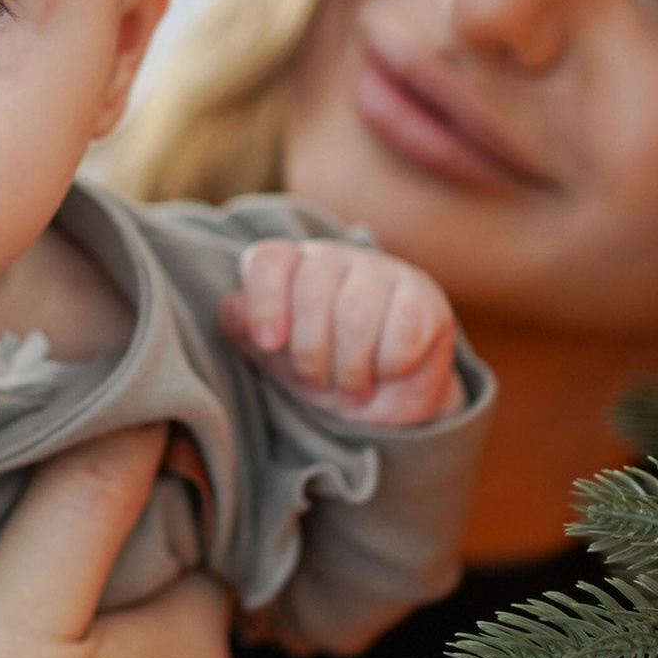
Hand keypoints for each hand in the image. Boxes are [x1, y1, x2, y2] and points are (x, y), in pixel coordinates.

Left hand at [219, 235, 456, 425]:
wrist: (379, 398)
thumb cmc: (317, 368)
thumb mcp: (272, 355)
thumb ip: (242, 327)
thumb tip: (233, 310)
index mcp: (290, 266)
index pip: (269, 260)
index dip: (264, 301)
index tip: (269, 343)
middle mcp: (334, 259)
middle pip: (313, 289)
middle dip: (309, 353)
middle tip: (317, 382)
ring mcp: (382, 272)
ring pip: (356, 313)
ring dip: (349, 368)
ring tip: (350, 388)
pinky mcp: (423, 297)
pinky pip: (403, 331)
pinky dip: (390, 366)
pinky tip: (388, 372)